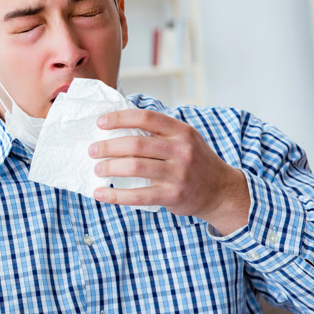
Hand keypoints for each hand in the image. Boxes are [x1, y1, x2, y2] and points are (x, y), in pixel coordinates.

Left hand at [88, 108, 249, 233]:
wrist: (221, 191)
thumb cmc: (195, 161)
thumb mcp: (185, 139)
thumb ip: (159, 132)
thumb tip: (119, 125)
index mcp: (181, 131)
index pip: (147, 117)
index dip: (120, 118)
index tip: (100, 122)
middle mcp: (181, 150)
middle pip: (137, 143)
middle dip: (108, 146)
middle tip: (92, 150)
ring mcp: (178, 174)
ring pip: (135, 167)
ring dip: (110, 167)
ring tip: (97, 169)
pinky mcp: (173, 196)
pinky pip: (138, 195)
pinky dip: (115, 196)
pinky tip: (100, 194)